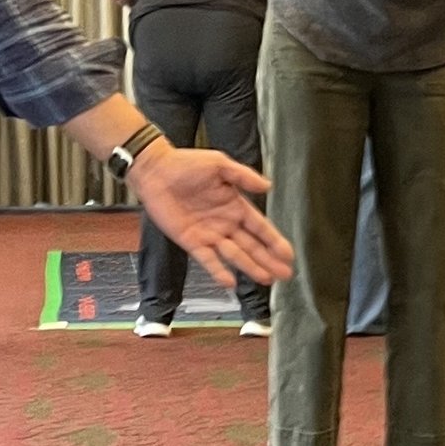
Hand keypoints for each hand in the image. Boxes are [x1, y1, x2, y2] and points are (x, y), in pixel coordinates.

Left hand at [135, 143, 294, 289]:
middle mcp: (225, 222)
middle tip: (284, 274)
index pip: (261, 227)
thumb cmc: (185, 163)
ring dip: (251, 268)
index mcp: (235, 205)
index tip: (288, 254)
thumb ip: (244, 176)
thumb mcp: (220, 164)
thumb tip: (267, 186)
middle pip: (252, 246)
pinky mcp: (191, 241)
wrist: (156, 170)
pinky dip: (218, 271)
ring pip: (235, 256)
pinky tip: (230, 282)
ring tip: (266, 279)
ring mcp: (209, 234)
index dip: (275, 241)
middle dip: (269, 260)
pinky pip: (207, 259)